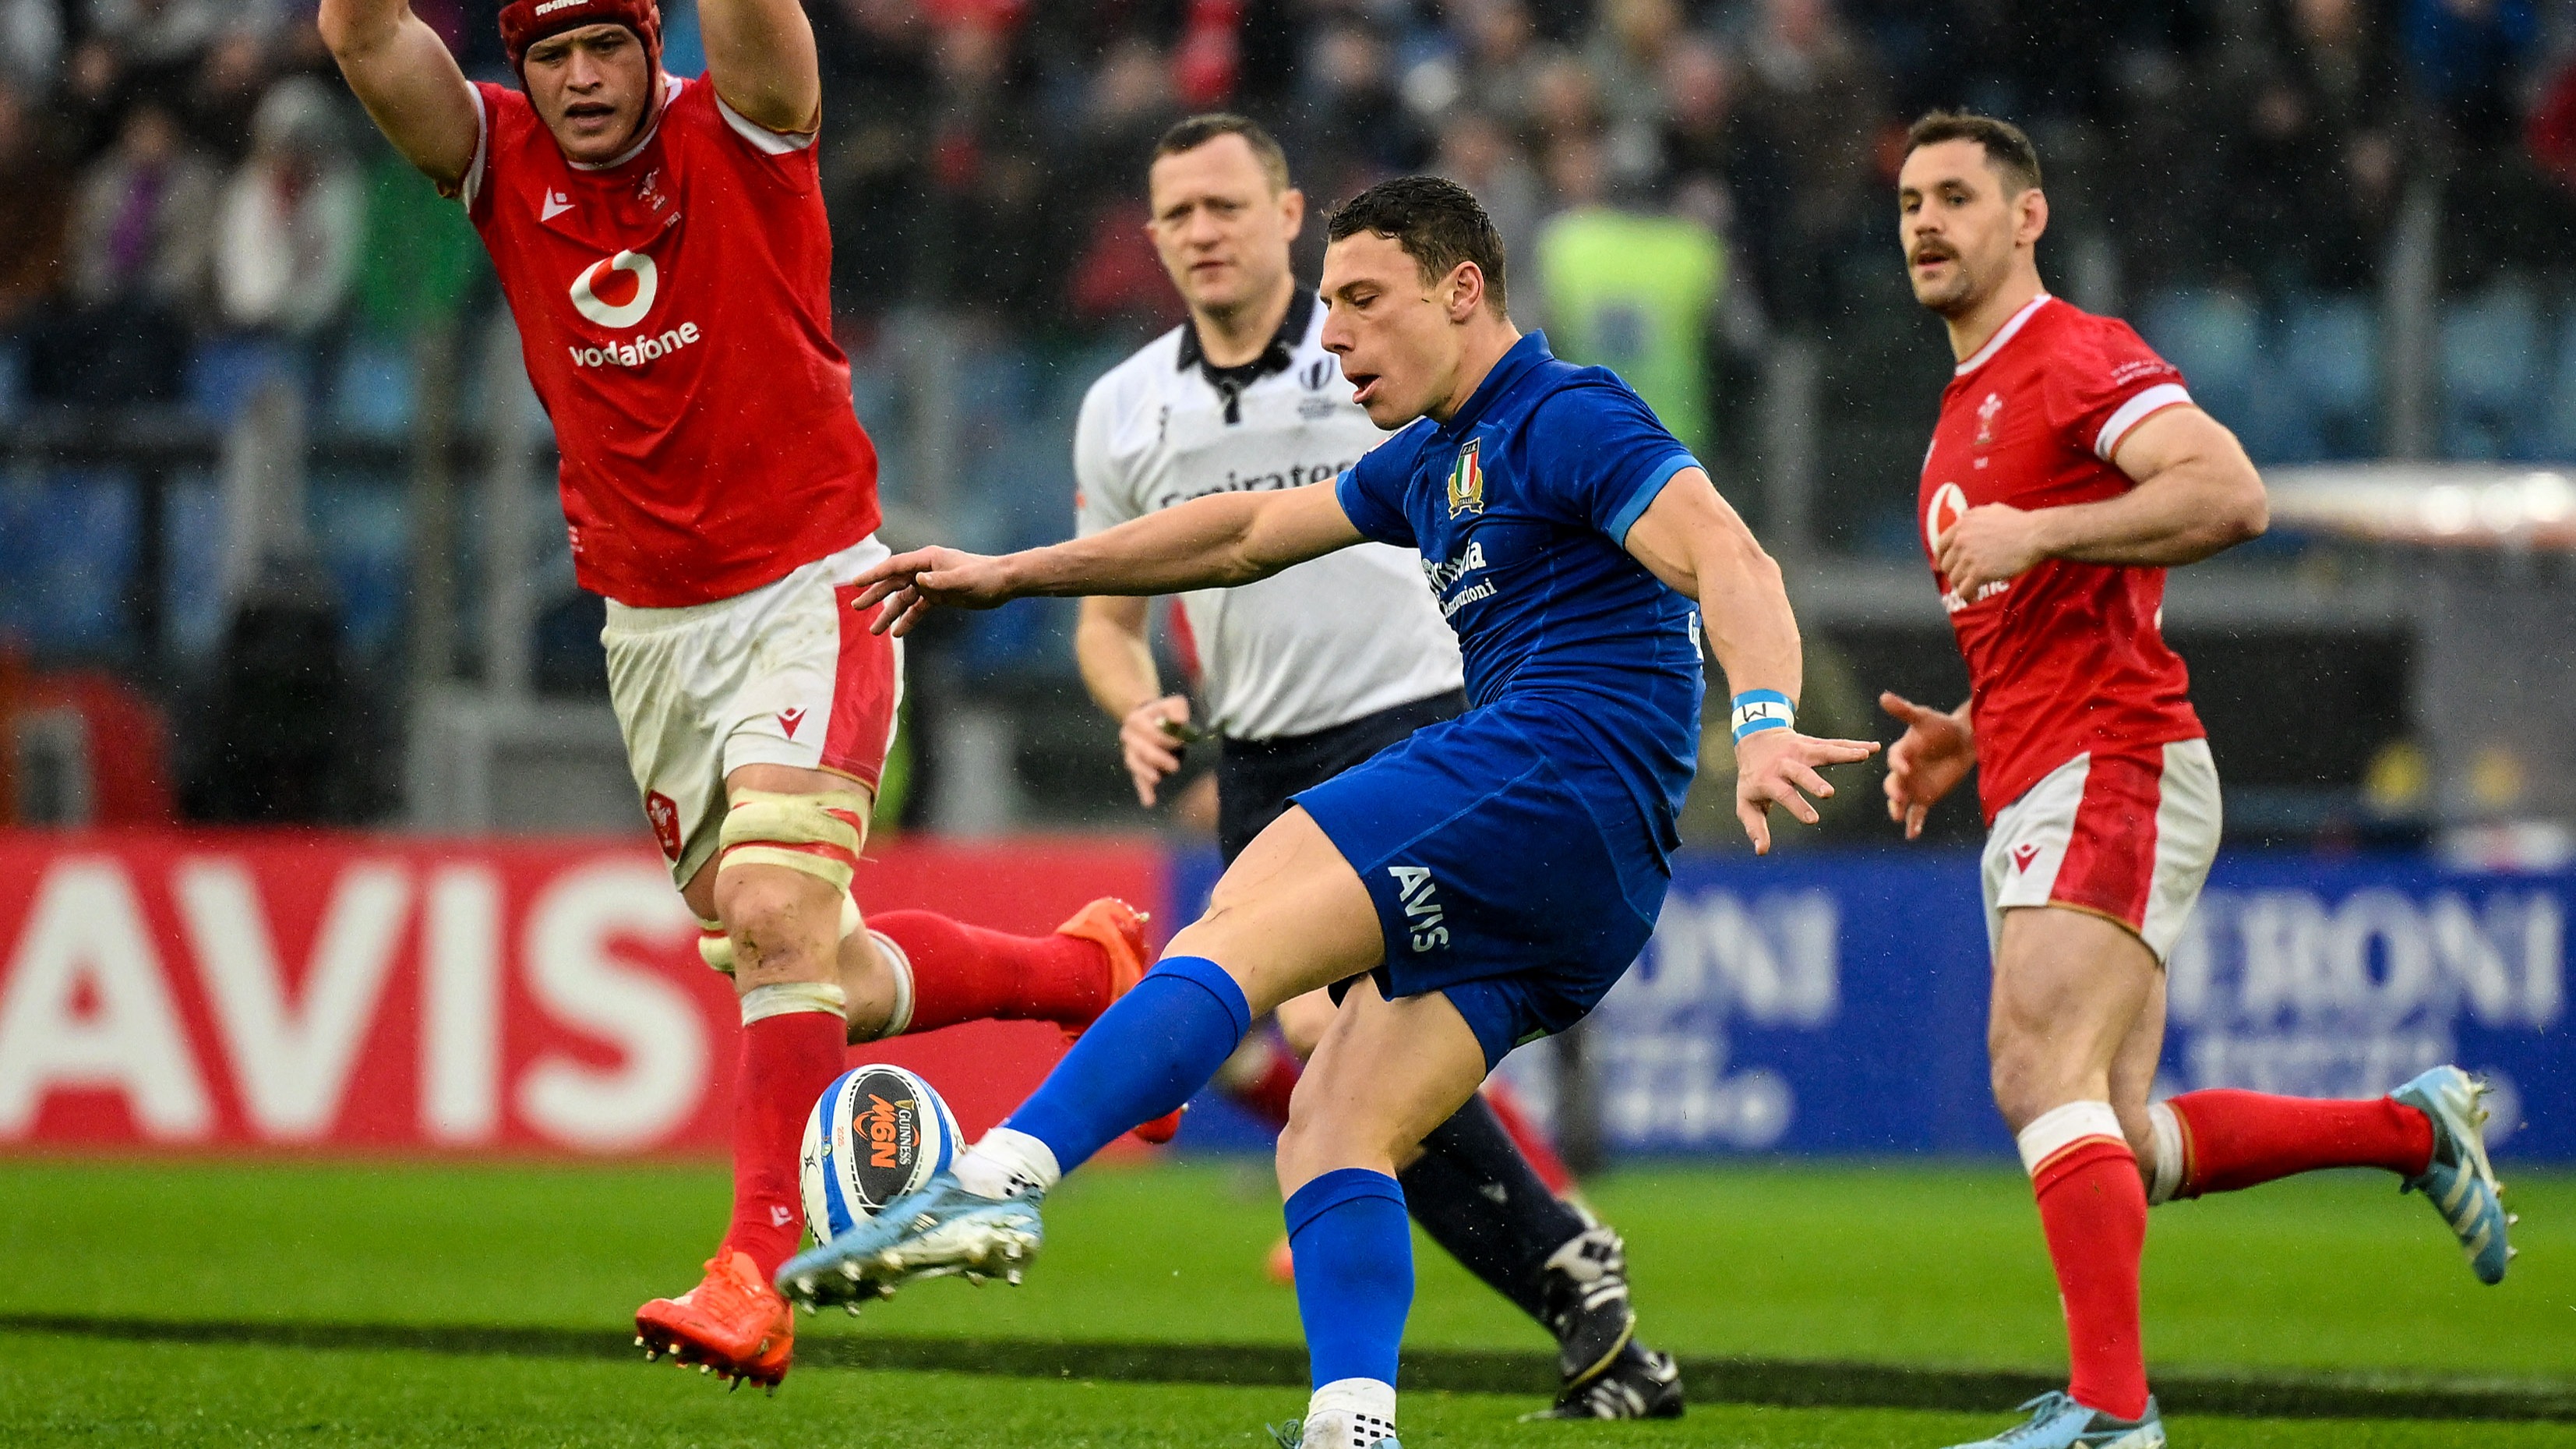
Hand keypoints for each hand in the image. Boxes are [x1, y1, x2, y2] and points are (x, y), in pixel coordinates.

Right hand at [848, 546, 1015, 635]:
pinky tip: (897, 632)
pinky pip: (918, 609)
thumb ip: (940, 581)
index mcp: (928, 560)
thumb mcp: (963, 580)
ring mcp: (931, 584)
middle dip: (874, 595)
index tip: (856, 583)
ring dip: (889, 613)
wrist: (1004, 582)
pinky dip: (907, 620)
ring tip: (874, 630)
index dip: (874, 574)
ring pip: (903, 599)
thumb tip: (918, 580)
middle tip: (855, 606)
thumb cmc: (985, 577)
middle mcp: (926, 570)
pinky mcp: (939, 597)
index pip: (895, 566)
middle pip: (894, 583)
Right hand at [1119, 695, 1193, 806]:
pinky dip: (1143, 790)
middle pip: (1143, 751)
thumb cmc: (1164, 713)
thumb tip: (1180, 723)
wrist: (1148, 718)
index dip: (1168, 739)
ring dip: (1147, 773)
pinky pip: (1137, 779)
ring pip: (1136, 765)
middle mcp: (1128, 736)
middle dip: (1159, 759)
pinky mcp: (1135, 767)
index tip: (1182, 742)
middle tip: (1175, 766)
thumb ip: (1178, 709)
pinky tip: (1149, 802)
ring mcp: (1130, 752)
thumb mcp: (1174, 704)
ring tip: (1157, 779)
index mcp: (1136, 719)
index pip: (1152, 733)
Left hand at [1733, 728, 1880, 855]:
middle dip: (1813, 782)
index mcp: (1768, 780)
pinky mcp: (1813, 744)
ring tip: (1864, 755)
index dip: (1797, 806)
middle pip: (1800, 772)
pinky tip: (1874, 748)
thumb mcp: (1747, 802)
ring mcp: (1801, 751)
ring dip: (1843, 754)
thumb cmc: (1753, 778)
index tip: (1813, 820)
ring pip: (1823, 751)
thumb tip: (1762, 851)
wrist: (1755, 739)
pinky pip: (1835, 744)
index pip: (1783, 794)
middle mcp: (1785, 763)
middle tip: (1827, 793)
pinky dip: (1854, 746)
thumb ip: (1755, 826)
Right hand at [1879, 691, 1973, 839]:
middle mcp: (1903, 771)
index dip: (1899, 764)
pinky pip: (1917, 813)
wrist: (1963, 742)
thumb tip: (1883, 696)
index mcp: (1901, 752)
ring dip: (1898, 809)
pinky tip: (1912, 834)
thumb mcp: (1924, 717)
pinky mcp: (1925, 798)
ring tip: (1898, 817)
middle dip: (1894, 791)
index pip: (1896, 759)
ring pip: (1901, 801)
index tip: (1904, 768)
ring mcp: (1913, 786)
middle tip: (1899, 797)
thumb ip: (1904, 711)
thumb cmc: (1941, 726)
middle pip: (1893, 784)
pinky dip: (1914, 824)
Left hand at [1934, 502, 2047, 597]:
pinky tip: (1973, 598)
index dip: (1943, 558)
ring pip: (1954, 579)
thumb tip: (1963, 516)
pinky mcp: (1979, 572)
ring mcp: (1969, 557)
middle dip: (1954, 573)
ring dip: (1961, 586)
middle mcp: (1961, 540)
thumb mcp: (1990, 510)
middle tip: (1963, 578)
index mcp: (1962, 525)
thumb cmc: (2018, 522)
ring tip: (1971, 590)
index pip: (1940, 546)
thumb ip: (1973, 515)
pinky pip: (1964, 590)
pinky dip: (1967, 596)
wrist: (2034, 535)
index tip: (1948, 565)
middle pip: (1946, 565)